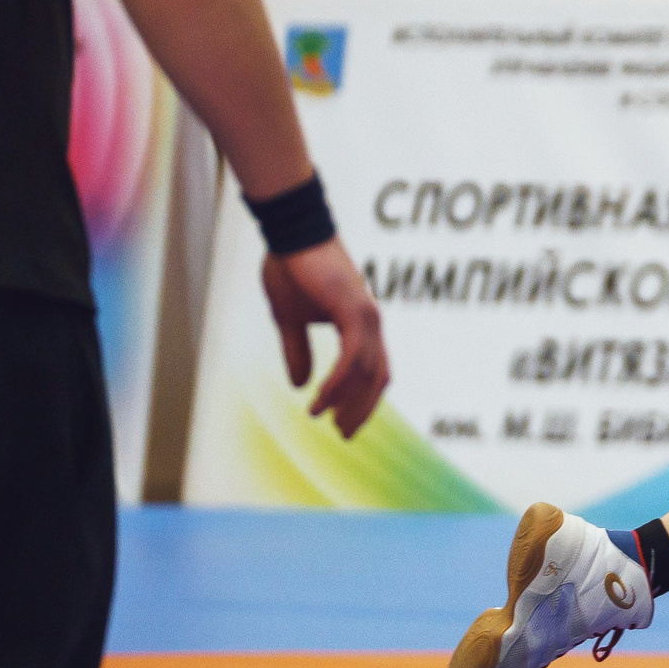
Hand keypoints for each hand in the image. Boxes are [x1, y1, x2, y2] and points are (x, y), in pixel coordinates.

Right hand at [260, 238, 389, 436]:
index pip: (373, 371)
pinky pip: (353, 357)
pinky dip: (339, 382)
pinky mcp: (354, 311)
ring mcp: (366, 316)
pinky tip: (321, 398)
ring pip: (368, 371)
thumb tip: (300, 386)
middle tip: (343, 434)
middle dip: (362, 409)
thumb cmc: (291, 269)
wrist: (289, 233)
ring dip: (347, 399)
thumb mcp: (290, 320)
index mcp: (361, 325)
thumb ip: (297, 352)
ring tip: (323, 418)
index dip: (361, 399)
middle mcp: (370, 323)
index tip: (342, 423)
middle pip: (379, 378)